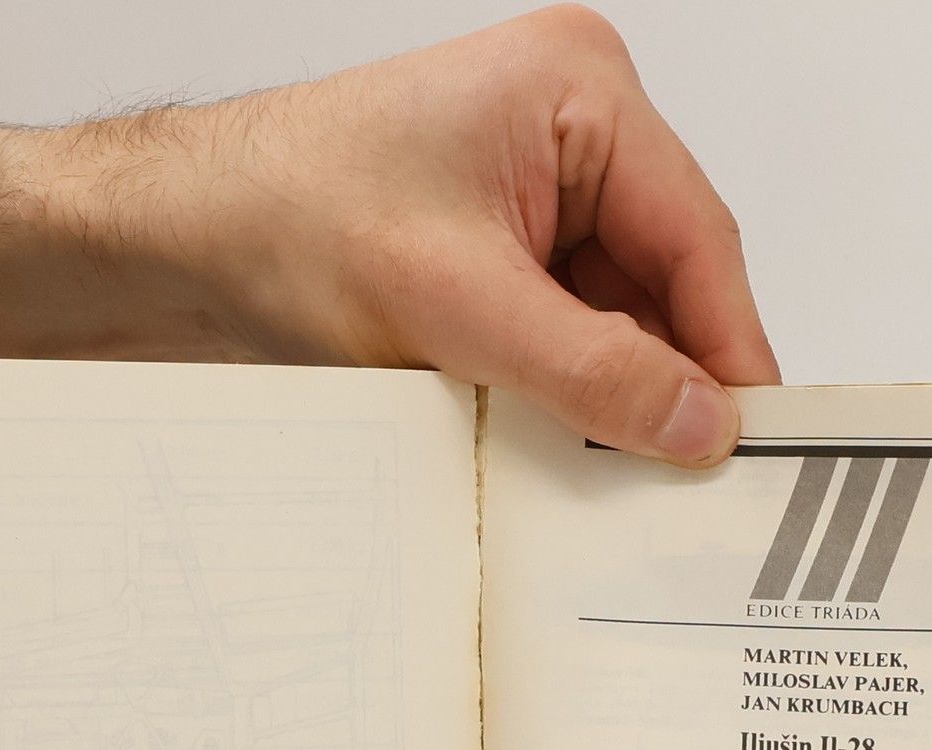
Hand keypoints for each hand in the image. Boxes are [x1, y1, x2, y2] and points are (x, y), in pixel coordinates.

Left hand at [25, 5, 778, 462]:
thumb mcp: (457, 306)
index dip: (729, 347)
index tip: (748, 440)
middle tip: (685, 476)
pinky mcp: (501, 243)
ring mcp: (535, 186)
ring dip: (612, 389)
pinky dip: (568, 386)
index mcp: (579, 91)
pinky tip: (558, 439)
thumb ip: (592, 370)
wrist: (183, 238)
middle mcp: (570, 127)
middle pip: (666, 276)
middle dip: (668, 374)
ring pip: (619, 311)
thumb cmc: (287, 217)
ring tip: (612, 468)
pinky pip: (567, 324)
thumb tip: (698, 423)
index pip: (697, 235)